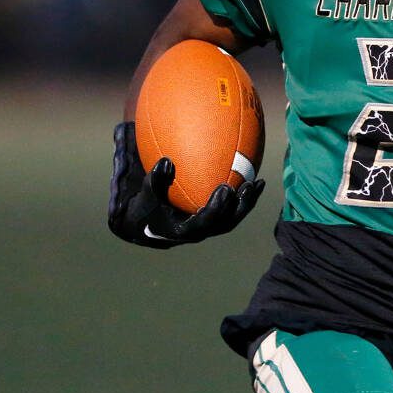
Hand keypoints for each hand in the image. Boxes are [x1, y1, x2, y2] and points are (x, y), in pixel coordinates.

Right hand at [107, 122, 263, 247]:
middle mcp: (195, 230)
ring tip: (256, 183)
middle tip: (244, 186)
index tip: (224, 191)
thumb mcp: (137, 191)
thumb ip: (152, 179)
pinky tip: (256, 175)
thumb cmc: (136, 201)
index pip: (199, 224)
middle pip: (221, 224)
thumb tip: (167, 162)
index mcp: (178, 230)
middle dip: (234, 207)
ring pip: (230, 217)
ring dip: (245, 202)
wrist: (137, 219)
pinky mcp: (212, 216)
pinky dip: (243, 193)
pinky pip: (231, 205)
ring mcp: (206, 224)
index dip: (214, 210)